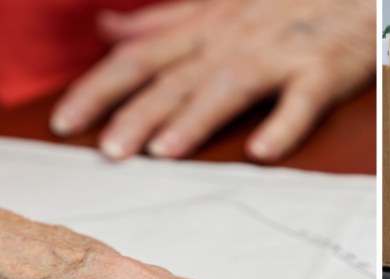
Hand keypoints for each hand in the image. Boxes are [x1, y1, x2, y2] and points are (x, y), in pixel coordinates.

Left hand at [49, 0, 375, 161]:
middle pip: (176, 76)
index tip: (66, 122)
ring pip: (229, 85)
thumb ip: (164, 21)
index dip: (100, 89)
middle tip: (108, 151)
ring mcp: (278, 54)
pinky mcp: (322, 71)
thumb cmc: (285, 4)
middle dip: (137, 112)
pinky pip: (302, 100)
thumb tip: (109, 28)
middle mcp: (234, 40)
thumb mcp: (216, 4)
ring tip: (166, 152)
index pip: (139, 57)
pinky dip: (283, 124)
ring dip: (197, 117)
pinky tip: (261, 152)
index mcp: (206, 27)